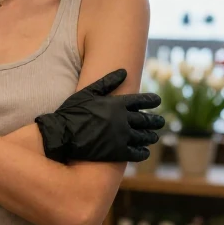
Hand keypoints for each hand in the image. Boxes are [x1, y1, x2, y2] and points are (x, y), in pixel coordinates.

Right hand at [35, 69, 163, 163]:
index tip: (157, 101)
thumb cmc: (72, 111)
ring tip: (153, 137)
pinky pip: (136, 153)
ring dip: (150, 136)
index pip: (141, 100)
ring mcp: (122, 136)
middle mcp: (123, 119)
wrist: (62, 134)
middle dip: (155, 120)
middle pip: (145, 120)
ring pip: (143, 137)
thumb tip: (124, 71)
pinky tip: (144, 152)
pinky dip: (142, 152)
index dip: (151, 100)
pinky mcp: (117, 152)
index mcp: (117, 104)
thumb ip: (108, 82)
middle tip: (161, 121)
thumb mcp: (88, 92)